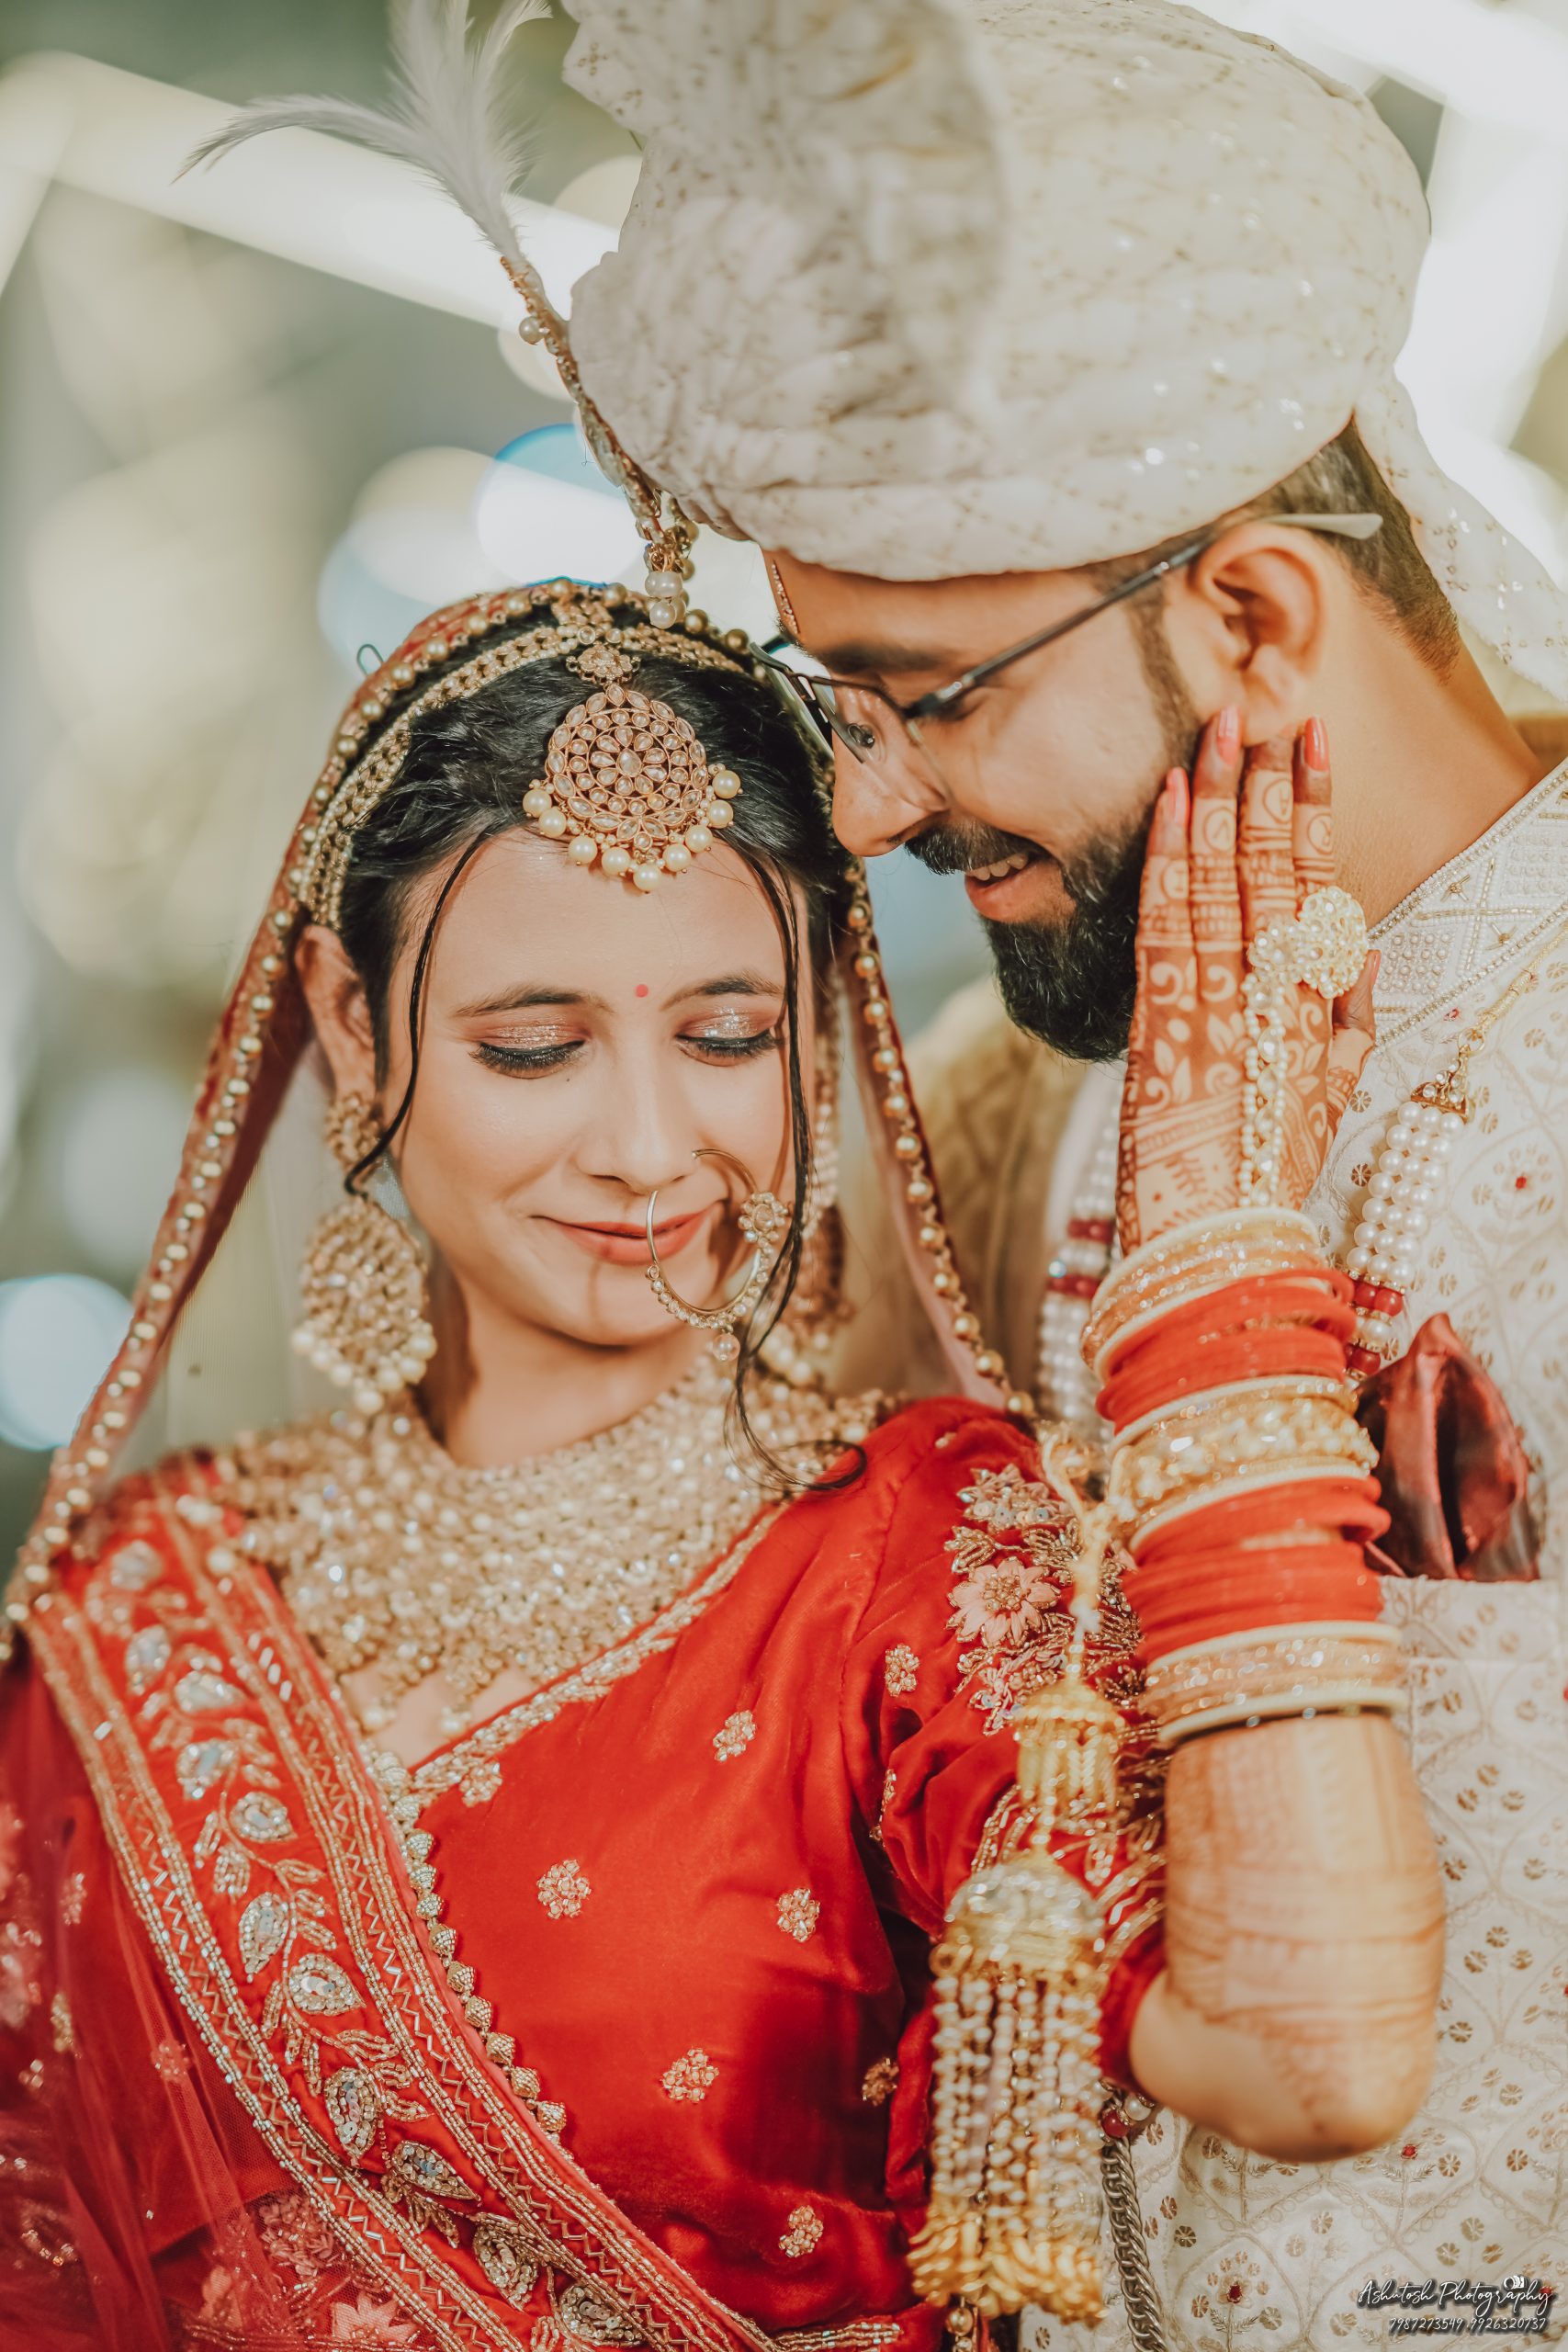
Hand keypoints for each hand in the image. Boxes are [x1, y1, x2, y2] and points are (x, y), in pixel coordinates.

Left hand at [1116, 713, 1376, 1255]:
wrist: (1215, 1245)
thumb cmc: (1266, 1175)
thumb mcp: (1331, 1099)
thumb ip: (1351, 1022)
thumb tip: (1362, 947)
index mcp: (1316, 1005)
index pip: (1317, 884)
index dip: (1314, 808)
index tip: (1312, 744)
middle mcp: (1273, 994)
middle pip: (1270, 867)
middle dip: (1263, 781)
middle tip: (1254, 706)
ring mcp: (1217, 1004)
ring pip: (1220, 879)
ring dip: (1216, 797)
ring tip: (1213, 728)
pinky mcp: (1161, 1024)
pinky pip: (1165, 921)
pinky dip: (1168, 856)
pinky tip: (1170, 801)